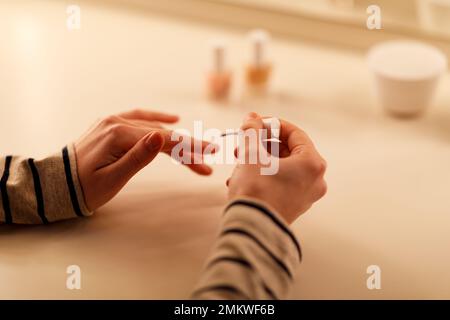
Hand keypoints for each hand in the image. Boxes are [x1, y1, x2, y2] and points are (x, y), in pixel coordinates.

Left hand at [75, 109, 214, 210]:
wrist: (56, 183)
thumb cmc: (84, 188)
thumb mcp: (112, 179)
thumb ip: (138, 156)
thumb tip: (161, 135)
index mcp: (118, 136)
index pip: (163, 141)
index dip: (189, 148)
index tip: (210, 155)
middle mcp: (117, 123)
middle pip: (162, 134)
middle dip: (187, 149)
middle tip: (208, 161)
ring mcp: (113, 121)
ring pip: (154, 128)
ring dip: (176, 138)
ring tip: (198, 147)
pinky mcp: (111, 125)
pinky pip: (139, 119)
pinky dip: (157, 119)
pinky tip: (172, 119)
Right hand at [227, 112, 326, 223]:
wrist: (252, 229)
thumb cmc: (255, 191)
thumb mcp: (251, 154)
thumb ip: (252, 130)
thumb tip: (252, 117)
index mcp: (312, 163)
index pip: (294, 133)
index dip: (271, 124)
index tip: (254, 122)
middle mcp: (315, 179)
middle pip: (288, 150)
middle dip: (262, 144)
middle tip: (243, 142)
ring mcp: (306, 195)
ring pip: (282, 167)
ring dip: (259, 160)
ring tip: (238, 161)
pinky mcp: (295, 206)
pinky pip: (281, 182)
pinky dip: (263, 175)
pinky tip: (242, 177)